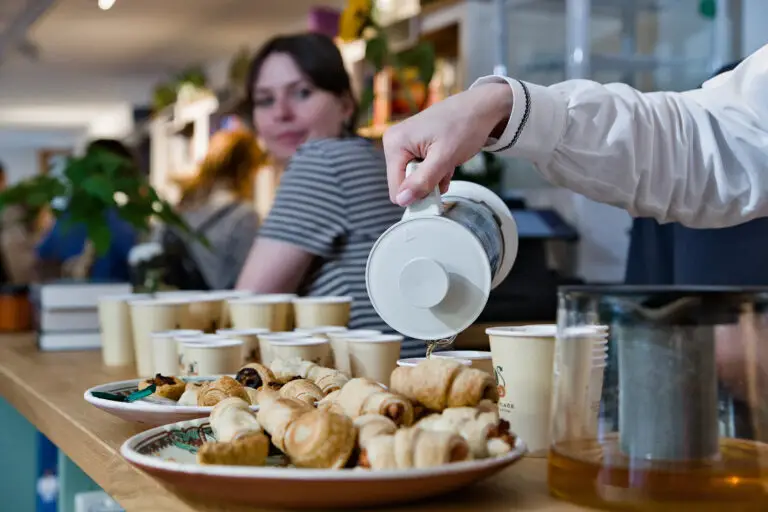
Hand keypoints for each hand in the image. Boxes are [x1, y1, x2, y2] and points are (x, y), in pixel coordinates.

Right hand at [382, 82, 512, 205]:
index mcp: (395, 143)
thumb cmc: (464, 126)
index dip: (417, 194)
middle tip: (445, 171)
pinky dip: (435, 172)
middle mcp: (394, 142)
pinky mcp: (413, 145)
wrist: (481, 107)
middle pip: (404, 184)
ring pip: (414, 179)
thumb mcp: (444, 158)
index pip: (396, 189)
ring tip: (447, 163)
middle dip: (426, 184)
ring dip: (433, 178)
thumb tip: (401, 200)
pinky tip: (446, 162)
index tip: (437, 189)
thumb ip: (422, 181)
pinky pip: (419, 170)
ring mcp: (403, 143)